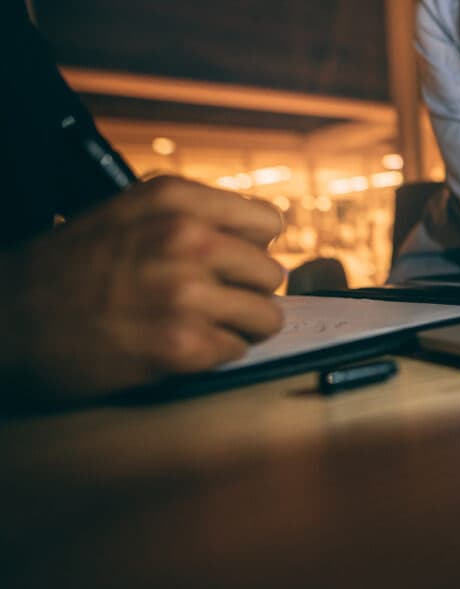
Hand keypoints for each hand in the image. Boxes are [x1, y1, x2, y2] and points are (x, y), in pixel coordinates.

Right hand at [0, 176, 285, 401]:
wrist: (8, 317)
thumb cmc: (68, 267)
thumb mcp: (127, 212)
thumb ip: (191, 216)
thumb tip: (257, 240)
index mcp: (176, 200)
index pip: (267, 223)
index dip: (253, 248)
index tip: (233, 264)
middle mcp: (188, 238)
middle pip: (272, 273)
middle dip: (247, 293)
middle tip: (212, 302)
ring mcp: (187, 292)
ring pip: (266, 317)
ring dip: (237, 327)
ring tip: (199, 326)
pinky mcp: (182, 344)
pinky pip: (237, 351)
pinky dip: (213, 355)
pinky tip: (177, 347)